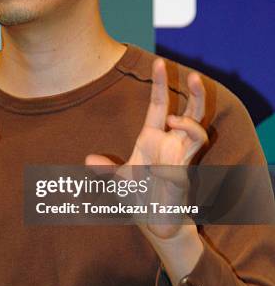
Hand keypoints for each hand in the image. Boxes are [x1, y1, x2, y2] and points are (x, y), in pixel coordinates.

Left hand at [86, 58, 207, 238]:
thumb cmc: (139, 199)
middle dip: (192, 91)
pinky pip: (194, 148)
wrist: (152, 224)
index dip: (160, 84)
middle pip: (189, 109)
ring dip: (191, 117)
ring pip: (198, 126)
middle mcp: (170, 142)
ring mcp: (181, 155)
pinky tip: (171, 139)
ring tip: (171, 117)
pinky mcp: (186, 169)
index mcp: (152, 138)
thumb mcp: (119, 181)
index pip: (158, 104)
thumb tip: (88, 161)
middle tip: (192, 72)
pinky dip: (187, 136)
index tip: (160, 62)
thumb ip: (106, 170)